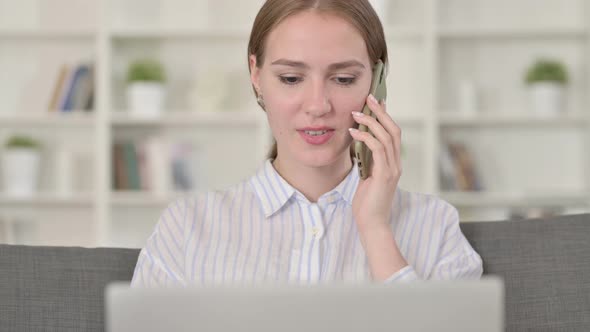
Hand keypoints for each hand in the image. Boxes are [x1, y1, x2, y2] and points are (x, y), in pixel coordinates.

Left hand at [349, 94, 401, 232]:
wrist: (372, 223)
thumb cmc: (367, 203)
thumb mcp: (367, 177)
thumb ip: (367, 162)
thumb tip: (359, 145)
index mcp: (393, 163)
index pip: (393, 134)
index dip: (386, 117)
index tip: (376, 103)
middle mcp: (396, 164)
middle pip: (394, 130)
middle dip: (381, 112)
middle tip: (369, 98)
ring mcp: (392, 169)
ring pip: (386, 137)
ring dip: (371, 122)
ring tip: (356, 113)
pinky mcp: (384, 175)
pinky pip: (377, 149)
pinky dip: (365, 137)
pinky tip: (353, 132)